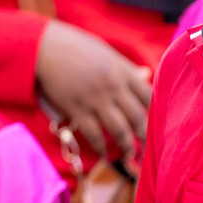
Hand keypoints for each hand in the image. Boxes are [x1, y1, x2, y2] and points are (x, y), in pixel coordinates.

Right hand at [36, 20, 151, 158]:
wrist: (44, 48)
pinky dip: (101, 147)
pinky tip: (105, 153)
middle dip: (145, 136)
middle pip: (138, 117)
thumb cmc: (74, 47)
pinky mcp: (76, 109)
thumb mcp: (105, 53)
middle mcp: (113, 86)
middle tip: (149, 148)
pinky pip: (94, 134)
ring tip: (129, 155)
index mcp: (123, 70)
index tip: (158, 124)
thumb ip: (125, 68)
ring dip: (126, 146)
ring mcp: (95, 99)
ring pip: (119, 129)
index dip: (156, 113)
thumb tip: (144, 75)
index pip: (149, 96)